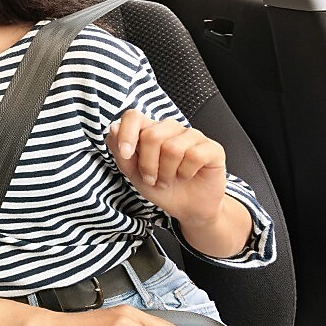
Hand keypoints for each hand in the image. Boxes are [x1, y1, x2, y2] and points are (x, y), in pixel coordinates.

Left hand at [106, 109, 227, 225]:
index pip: (134, 116)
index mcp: (150, 130)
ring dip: (166, 172)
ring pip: (172, 147)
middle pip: (151, 135)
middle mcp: (171, 128)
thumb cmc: (160, 188)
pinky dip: (186, 173)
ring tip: (168, 180)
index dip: (126, 134)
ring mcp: (193, 136)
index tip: (125, 154)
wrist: (186, 209)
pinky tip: (187, 176)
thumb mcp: (133, 173)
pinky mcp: (212, 148)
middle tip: (152, 179)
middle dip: (148, 165)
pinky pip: (194, 156)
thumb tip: (114, 127)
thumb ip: (121, 151)